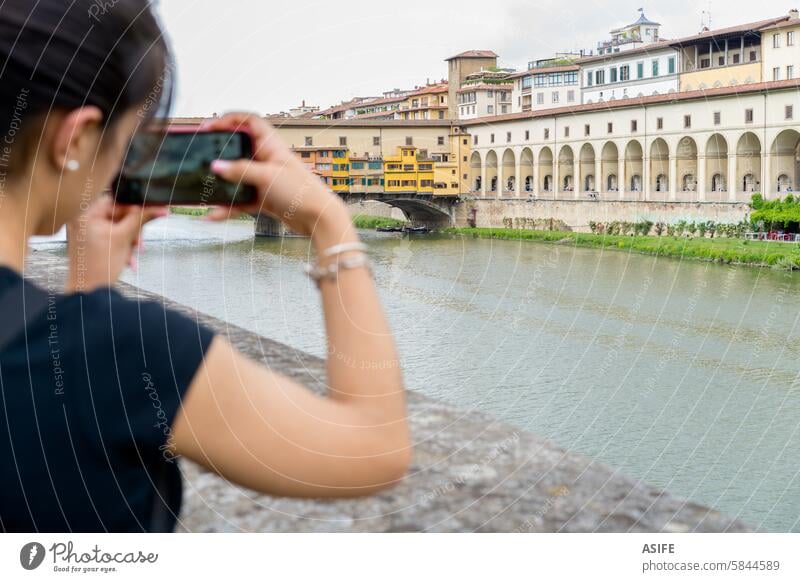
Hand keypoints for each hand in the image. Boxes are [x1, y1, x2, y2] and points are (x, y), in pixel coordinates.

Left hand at [65, 196, 166, 292]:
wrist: (88, 291)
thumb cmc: (98, 267)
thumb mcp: (125, 238)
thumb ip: (142, 219)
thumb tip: (159, 208)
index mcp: (85, 212)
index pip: (117, 200)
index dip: (137, 207)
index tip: (154, 210)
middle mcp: (82, 218)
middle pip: (119, 214)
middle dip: (133, 230)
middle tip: (138, 243)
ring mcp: (86, 230)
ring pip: (118, 227)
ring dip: (130, 240)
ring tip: (132, 253)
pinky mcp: (91, 241)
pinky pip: (112, 236)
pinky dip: (122, 246)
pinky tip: (128, 259)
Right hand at [202, 112, 350, 235]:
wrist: (318, 219)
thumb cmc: (301, 191)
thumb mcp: (267, 176)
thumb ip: (240, 170)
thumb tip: (215, 166)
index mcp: (271, 145)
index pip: (250, 121)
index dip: (230, 119)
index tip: (209, 126)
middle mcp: (267, 160)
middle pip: (238, 149)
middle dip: (219, 152)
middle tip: (199, 154)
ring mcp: (265, 180)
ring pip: (237, 177)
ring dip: (220, 183)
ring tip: (201, 186)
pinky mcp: (264, 198)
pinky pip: (240, 200)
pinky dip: (228, 207)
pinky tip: (213, 215)